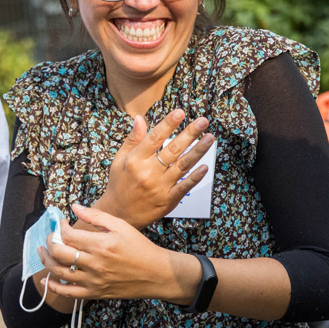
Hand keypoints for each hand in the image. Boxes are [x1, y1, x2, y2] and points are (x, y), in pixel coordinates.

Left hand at [37, 204, 200, 304]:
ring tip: (42, 253)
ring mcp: (93, 280)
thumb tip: (74, 207)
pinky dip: (54, 287)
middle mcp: (94, 263)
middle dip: (50, 242)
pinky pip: (68, 293)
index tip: (61, 223)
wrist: (156, 273)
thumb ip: (96, 216)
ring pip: (60, 272)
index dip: (60, 227)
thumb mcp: (121, 226)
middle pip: (60, 253)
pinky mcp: (95, 293)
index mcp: (100, 244)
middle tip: (51, 237)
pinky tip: (47, 280)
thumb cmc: (140, 247)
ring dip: (46, 262)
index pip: (69, 235)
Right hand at [96, 109, 213, 228]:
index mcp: (135, 160)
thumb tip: (140, 118)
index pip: (154, 137)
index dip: (168, 124)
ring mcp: (159, 187)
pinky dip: (195, 177)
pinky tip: (205, 167)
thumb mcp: (119, 159)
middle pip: (173, 149)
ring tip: (209, 138)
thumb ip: (133, 139)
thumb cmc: (119, 184)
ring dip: (197, 151)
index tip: (180, 112)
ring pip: (182, 166)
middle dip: (190, 133)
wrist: (118, 215)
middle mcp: (148, 172)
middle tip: (203, 121)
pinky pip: (184, 187)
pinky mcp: (167, 200)